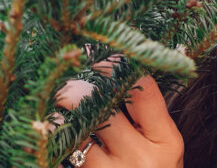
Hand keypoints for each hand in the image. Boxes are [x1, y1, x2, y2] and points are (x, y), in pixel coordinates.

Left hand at [55, 68, 182, 167]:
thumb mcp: (160, 146)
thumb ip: (143, 113)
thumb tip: (110, 62)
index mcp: (166, 142)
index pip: (141, 89)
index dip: (115, 67)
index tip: (97, 58)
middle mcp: (142, 160)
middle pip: (102, 107)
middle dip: (78, 89)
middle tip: (65, 82)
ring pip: (77, 131)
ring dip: (61, 115)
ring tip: (53, 105)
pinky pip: (63, 156)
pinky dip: (55, 141)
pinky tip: (50, 132)